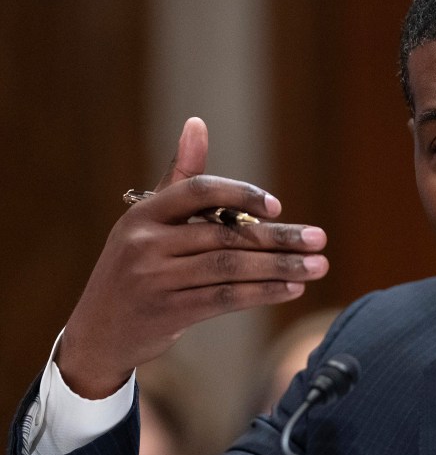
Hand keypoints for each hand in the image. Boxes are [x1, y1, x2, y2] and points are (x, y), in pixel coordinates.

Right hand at [57, 118, 328, 398]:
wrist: (98, 331)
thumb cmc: (137, 266)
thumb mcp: (149, 220)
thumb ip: (181, 176)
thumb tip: (197, 124)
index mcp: (144, 213)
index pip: (199, 191)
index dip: (241, 194)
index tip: (279, 206)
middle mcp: (146, 243)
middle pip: (225, 235)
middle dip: (278, 237)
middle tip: (319, 239)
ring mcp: (155, 280)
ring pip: (230, 268)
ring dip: (280, 267)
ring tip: (317, 266)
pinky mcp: (168, 312)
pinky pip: (225, 299)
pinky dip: (263, 293)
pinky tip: (292, 289)